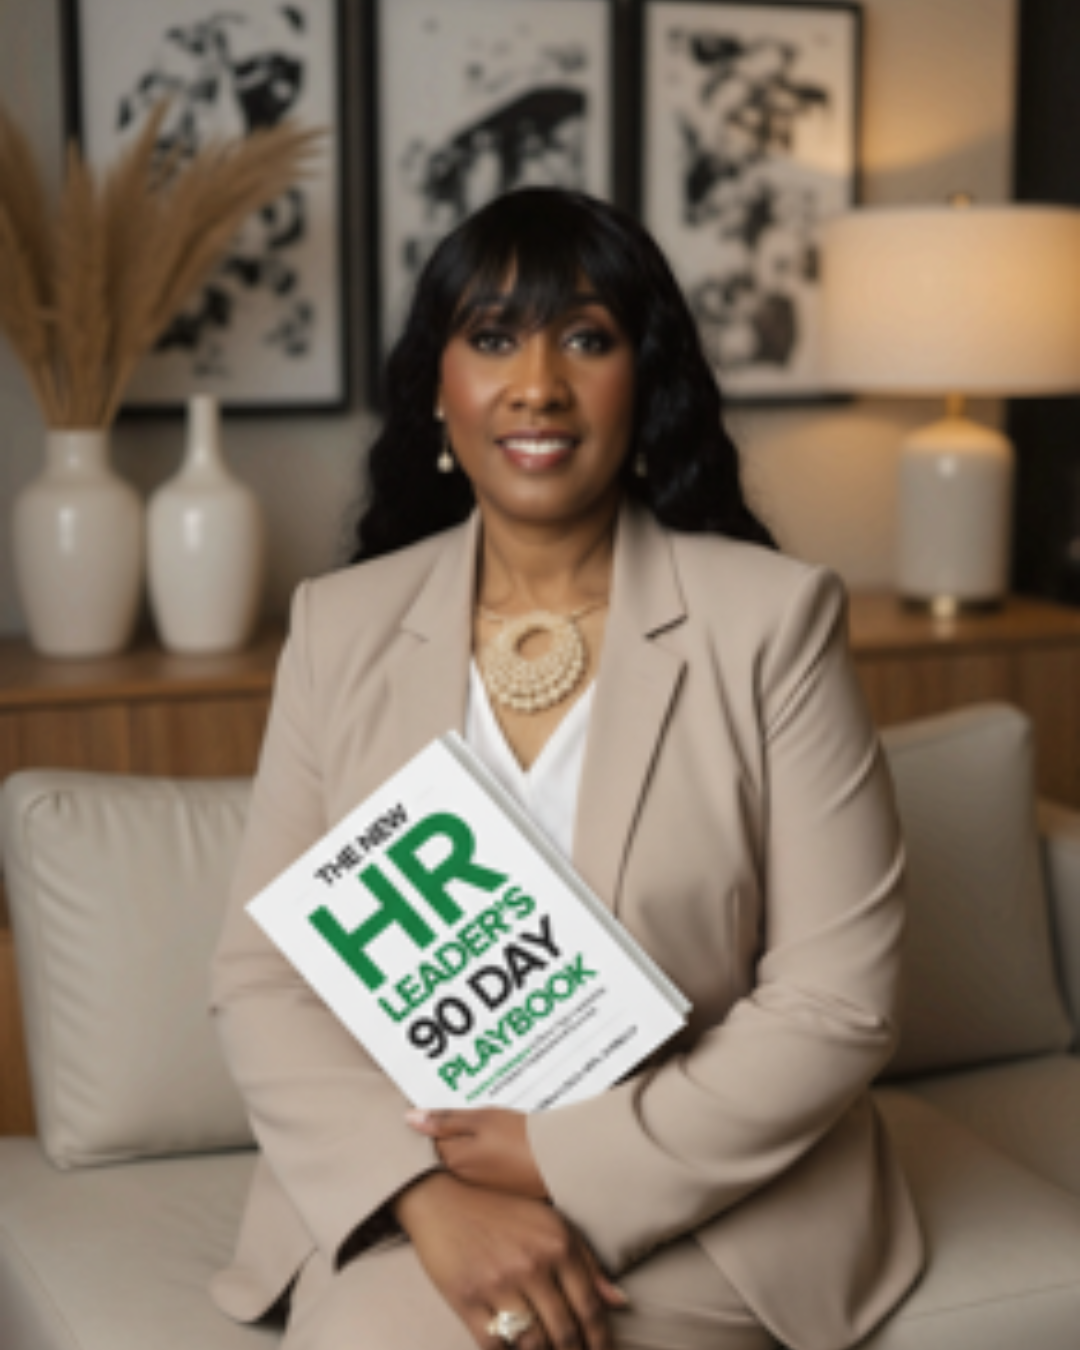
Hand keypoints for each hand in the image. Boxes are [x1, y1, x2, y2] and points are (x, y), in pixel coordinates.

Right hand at [393, 1172, 626, 1349]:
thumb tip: (619, 1301)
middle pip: (565, 1332)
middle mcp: (531, 1264)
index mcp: (557, 1244)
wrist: (443, 1200)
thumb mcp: (549, 1222)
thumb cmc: (501, 1211)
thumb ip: (586, 1261)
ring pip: (534, 1344)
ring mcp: (497, 1284)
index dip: (601, 1340)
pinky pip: (495, 1346)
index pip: (589, 1307)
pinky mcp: (467, 1299)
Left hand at [406, 1107, 547, 1199]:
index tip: (450, 1109)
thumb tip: (409, 1118)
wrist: (557, 1161)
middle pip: (447, 1150)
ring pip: (465, 1158)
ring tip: (490, 1126)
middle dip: (453, 1133)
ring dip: (471, 1143)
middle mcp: (462, 1177)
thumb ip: (445, 1119)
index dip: (438, 1120)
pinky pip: (482, 1167)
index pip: (430, 1139)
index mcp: (453, 1159)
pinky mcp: (498, 1187)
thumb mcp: (481, 1119)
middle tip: (472, 1115)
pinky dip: (486, 1154)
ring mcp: (480, 1185)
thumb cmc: (519, 1137)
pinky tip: (501, 1143)